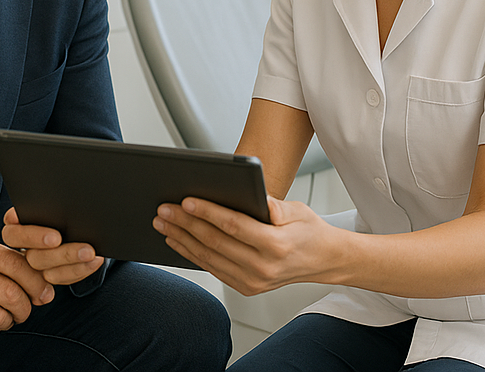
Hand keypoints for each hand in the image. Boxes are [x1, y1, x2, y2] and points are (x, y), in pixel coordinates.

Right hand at [1, 208, 105, 284]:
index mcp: (15, 224)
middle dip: (61, 254)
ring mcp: (35, 264)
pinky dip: (80, 270)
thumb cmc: (59, 199)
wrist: (74, 211)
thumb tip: (56, 198)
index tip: (55, 237)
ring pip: (48, 272)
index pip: (13, 234)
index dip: (31, 237)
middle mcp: (23, 247)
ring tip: (92, 254)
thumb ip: (46, 201)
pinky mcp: (50, 275)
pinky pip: (62, 278)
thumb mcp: (51, 196)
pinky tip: (95, 261)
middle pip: (34, 257)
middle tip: (85, 249)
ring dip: (73, 263)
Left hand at [153, 195, 345, 295]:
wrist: (322, 261)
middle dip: (186, 224)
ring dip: (182, 239)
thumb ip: (275, 205)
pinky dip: (191, 254)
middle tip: (163, 209)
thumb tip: (253, 196)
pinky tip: (177, 240)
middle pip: (216, 243)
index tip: (186, 200)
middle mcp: (263, 268)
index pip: (234, 226)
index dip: (208, 213)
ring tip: (162, 223)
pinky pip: (213, 269)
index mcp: (276, 246)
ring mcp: (253, 282)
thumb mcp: (297, 210)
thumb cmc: (308, 230)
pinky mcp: (246, 287)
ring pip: (209, 258)